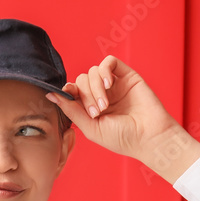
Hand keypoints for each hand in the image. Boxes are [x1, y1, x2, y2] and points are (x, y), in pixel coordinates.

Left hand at [47, 55, 199, 182]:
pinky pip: (108, 62)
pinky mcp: (126, 75)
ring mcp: (114, 84)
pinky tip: (109, 85)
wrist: (149, 136)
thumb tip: (50, 95)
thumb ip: (71, 110)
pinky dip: (104, 71)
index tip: (67, 97)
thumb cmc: (121, 138)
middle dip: (85, 96)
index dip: (67, 91)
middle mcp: (101, 94)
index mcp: (90, 108)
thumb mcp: (90, 128)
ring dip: (95, 88)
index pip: (72, 91)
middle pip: (81, 80)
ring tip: (105, 105)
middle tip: (97, 112)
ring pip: (92, 72)